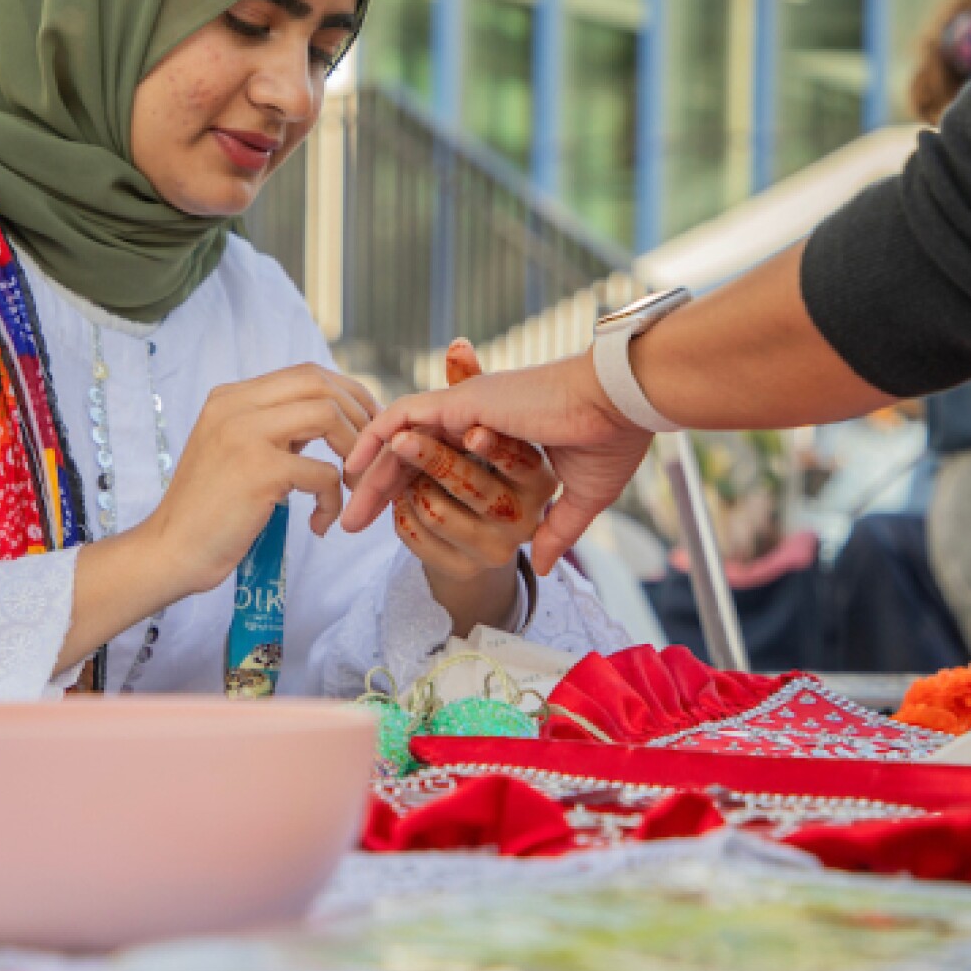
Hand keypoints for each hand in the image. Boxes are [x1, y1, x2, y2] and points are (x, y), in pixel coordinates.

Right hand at [142, 362, 377, 601]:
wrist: (170, 551)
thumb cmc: (209, 510)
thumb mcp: (235, 450)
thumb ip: (275, 428)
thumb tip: (331, 415)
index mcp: (230, 397)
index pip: (304, 373)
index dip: (347, 394)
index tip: (366, 425)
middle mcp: (234, 406)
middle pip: (319, 384)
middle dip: (357, 414)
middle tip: (371, 452)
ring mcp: (245, 435)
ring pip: (327, 416)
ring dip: (353, 452)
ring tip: (352, 486)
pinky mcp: (258, 471)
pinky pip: (323, 473)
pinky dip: (334, 500)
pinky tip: (321, 523)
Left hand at [342, 350, 652, 572]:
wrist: (624, 405)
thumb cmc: (612, 443)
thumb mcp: (581, 496)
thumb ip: (557, 528)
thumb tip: (547, 566)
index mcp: (505, 442)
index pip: (447, 470)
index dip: (413, 492)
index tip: (388, 522)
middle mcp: (480, 423)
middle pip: (414, 461)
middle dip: (379, 493)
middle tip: (346, 526)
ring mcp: (468, 411)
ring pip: (402, 446)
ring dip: (375, 482)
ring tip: (348, 517)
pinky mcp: (462, 404)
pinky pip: (402, 419)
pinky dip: (376, 440)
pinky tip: (354, 469)